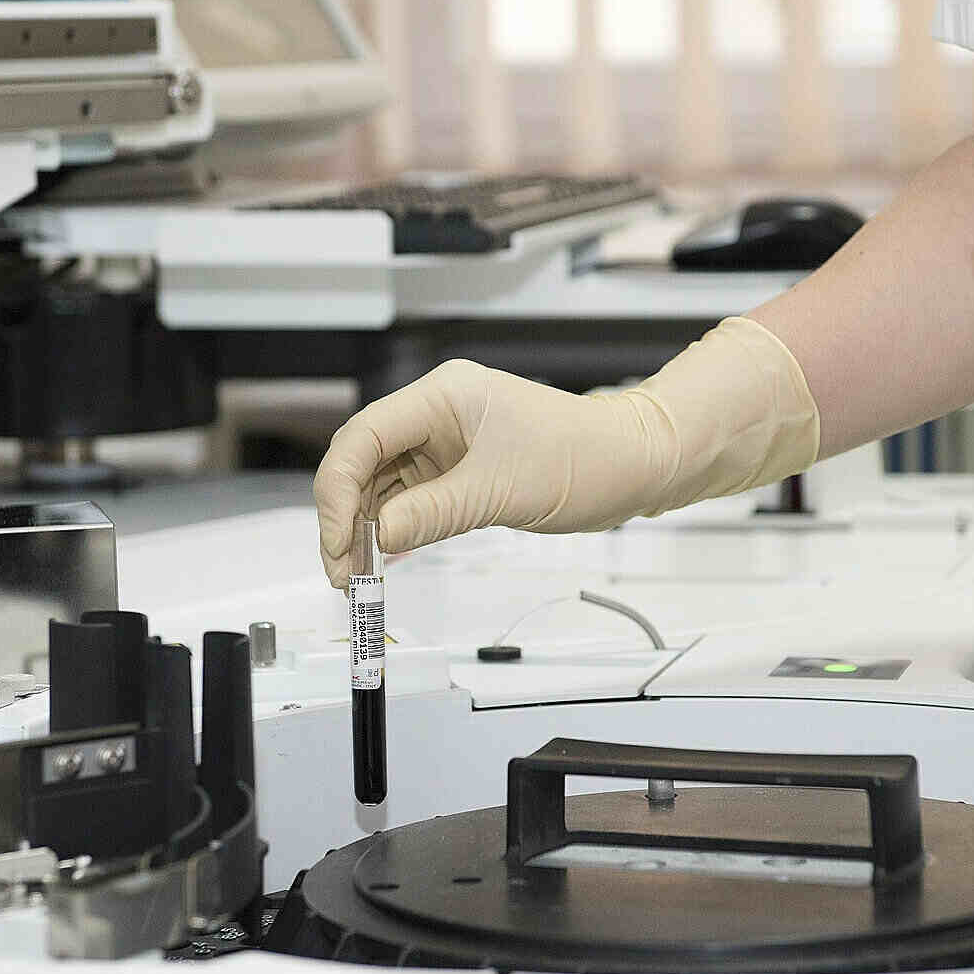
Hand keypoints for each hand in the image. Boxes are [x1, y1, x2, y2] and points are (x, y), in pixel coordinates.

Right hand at [314, 318, 819, 586]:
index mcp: (443, 396)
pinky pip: (410, 501)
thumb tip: (376, 538)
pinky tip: (385, 562)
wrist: (636, 464)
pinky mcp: (460, 473)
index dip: (338, 490)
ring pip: (382, 487)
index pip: (364, 436)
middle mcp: (437, 415)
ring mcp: (447, 445)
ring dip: (365, 530)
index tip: (337, 540)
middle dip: (344, 517)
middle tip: (342, 572)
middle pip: (364, 462)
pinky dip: (394, 532)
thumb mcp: (502, 490)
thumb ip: (432, 513)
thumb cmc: (586, 456)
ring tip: (358, 577)